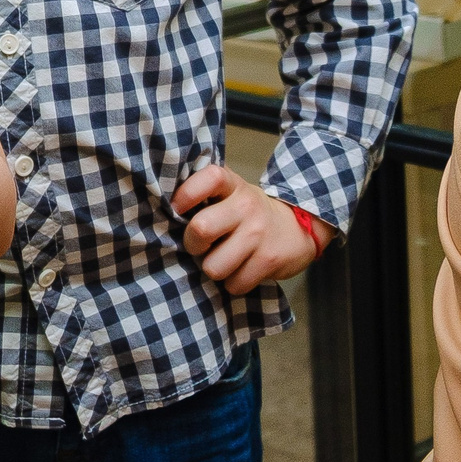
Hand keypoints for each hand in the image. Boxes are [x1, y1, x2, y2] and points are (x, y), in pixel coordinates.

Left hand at [174, 163, 329, 292]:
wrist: (300, 228)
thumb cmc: (249, 213)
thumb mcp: (231, 193)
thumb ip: (204, 192)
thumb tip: (160, 200)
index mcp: (233, 185)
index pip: (209, 177)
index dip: (187, 194)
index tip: (177, 208)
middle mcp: (246, 206)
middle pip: (201, 229)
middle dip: (193, 245)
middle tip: (201, 246)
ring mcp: (259, 234)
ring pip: (214, 266)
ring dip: (214, 269)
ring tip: (223, 260)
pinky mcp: (269, 261)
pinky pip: (235, 284)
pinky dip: (234, 284)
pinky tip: (241, 270)